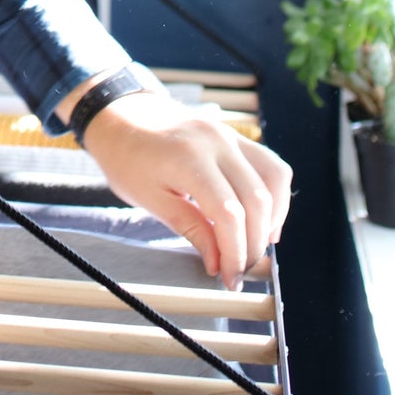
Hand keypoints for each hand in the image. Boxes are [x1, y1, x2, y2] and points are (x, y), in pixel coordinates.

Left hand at [65, 84, 291, 283]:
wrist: (120, 115)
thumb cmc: (126, 158)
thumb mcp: (148, 199)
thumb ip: (190, 228)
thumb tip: (220, 263)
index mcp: (188, 159)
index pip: (229, 214)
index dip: (235, 252)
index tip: (230, 279)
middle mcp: (216, 142)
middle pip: (257, 200)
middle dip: (254, 243)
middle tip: (240, 269)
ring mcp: (229, 134)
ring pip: (274, 178)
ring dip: (273, 218)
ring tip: (256, 245)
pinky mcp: (235, 134)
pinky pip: (269, 163)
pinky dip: (274, 194)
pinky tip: (264, 218)